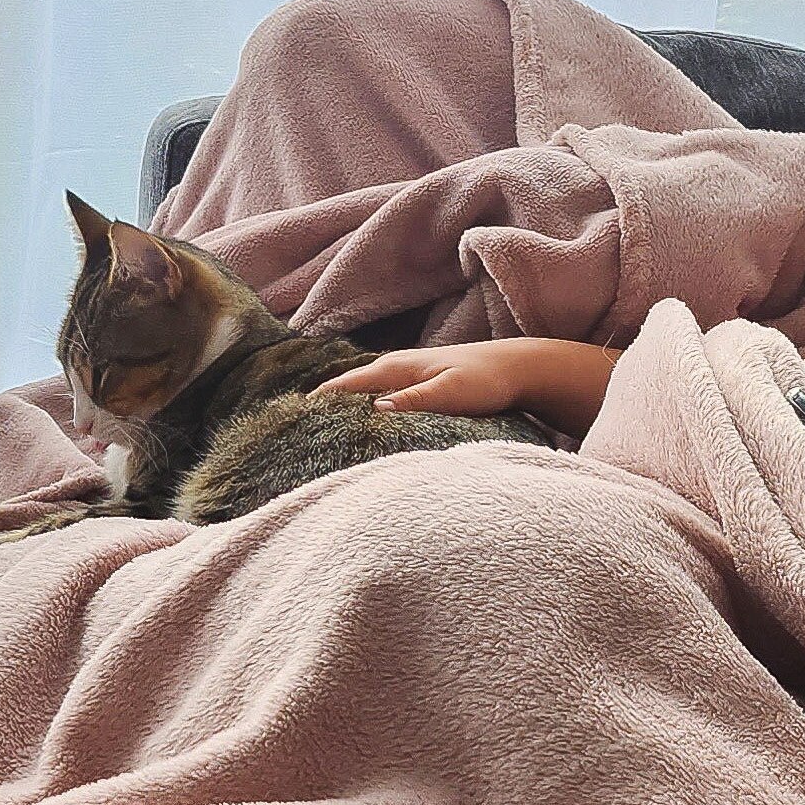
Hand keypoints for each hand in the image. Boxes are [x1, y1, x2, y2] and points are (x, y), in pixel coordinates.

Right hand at [309, 341, 532, 417]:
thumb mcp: (451, 392)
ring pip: (360, 394)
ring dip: (339, 412)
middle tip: (289, 437)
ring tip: (313, 436)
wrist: (517, 368)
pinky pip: (376, 398)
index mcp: (395, 367)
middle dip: (319, 410)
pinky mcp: (415, 386)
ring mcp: (403, 375)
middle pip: (345, 390)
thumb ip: (414, 400)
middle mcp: (393, 367)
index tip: (287, 426)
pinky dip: (361, 411)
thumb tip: (375, 409)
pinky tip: (357, 429)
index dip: (316, 404)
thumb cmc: (486, 380)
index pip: (343, 386)